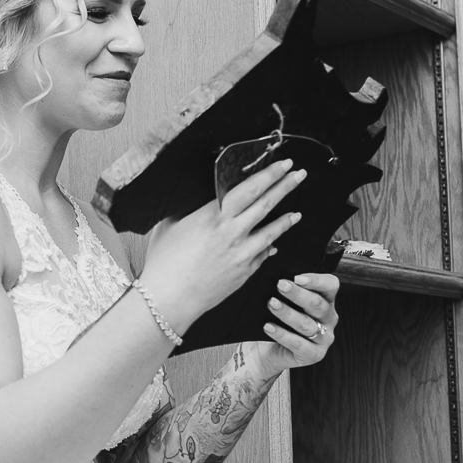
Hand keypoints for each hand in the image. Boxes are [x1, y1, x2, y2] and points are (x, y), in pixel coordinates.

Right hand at [138, 159, 305, 330]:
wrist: (169, 299)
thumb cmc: (163, 263)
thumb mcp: (169, 227)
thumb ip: (188, 213)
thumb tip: (198, 208)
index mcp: (213, 216)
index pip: (248, 188)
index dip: (268, 174)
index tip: (282, 164)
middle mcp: (232, 232)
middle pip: (266, 203)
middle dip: (285, 185)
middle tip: (299, 174)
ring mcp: (241, 253)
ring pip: (272, 230)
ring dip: (286, 219)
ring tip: (297, 212)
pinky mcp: (244, 272)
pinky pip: (263, 255)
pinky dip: (269, 246)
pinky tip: (274, 243)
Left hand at [254, 272, 338, 372]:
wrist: (266, 350)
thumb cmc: (276, 319)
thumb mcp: (283, 301)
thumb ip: (286, 288)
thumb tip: (276, 275)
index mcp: (326, 299)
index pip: (330, 285)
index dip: (316, 280)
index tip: (296, 277)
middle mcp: (329, 318)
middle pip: (317, 304)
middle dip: (298, 294)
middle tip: (280, 285)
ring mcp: (324, 338)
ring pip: (307, 324)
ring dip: (288, 313)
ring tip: (271, 304)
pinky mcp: (314, 355)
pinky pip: (299, 344)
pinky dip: (282, 334)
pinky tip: (268, 327)